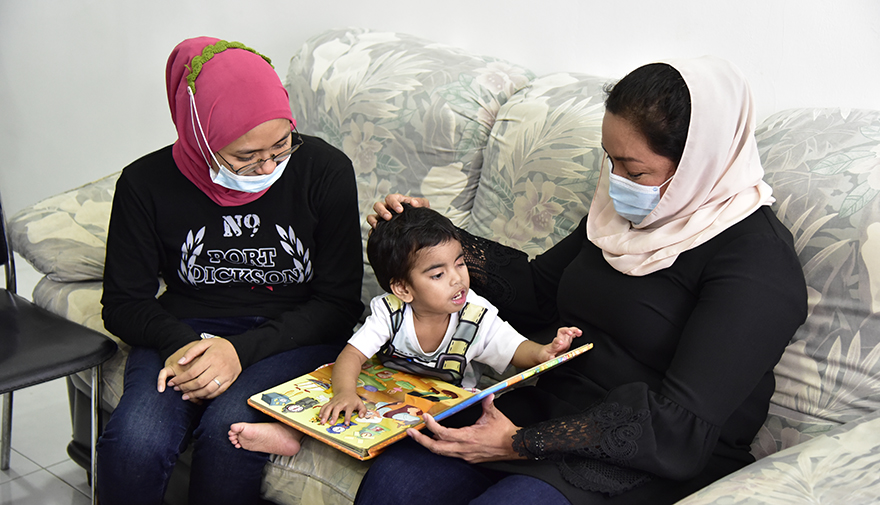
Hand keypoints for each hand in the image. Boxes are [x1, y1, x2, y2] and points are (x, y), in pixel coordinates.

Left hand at [157, 338, 241, 401]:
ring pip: (208, 390)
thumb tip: (180, 363)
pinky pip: (217, 392)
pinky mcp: (230, 381)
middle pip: (199, 383)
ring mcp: (225, 375)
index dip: (180, 379)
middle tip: (177, 389)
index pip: (192, 372)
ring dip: (195, 395)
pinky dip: (207, 396)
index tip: (172, 383)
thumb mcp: (205, 343)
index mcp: (211, 358)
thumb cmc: (219, 346)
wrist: (239, 350)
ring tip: (185, 396)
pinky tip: (199, 396)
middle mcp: (218, 367)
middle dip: (185, 388)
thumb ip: (192, 352)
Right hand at [318, 391, 365, 425]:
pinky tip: (320, 416)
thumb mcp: (360, 403)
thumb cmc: (353, 399)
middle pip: (337, 408)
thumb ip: (363, 410)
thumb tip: (361, 416)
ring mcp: (334, 402)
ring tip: (322, 421)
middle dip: (334, 416)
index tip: (346, 423)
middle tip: (331, 423)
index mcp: (350, 403)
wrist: (345, 390)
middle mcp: (341, 403)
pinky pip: (324, 406)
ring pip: (329, 407)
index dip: (348, 417)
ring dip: (325, 414)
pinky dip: (321, 411)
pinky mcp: (330, 402)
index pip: (349, 410)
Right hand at [366, 194, 429, 228]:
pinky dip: (372, 230)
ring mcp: (382, 218)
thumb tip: (413, 203)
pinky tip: (376, 234)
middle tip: (389, 217)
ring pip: (371, 216)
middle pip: (378, 205)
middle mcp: (387, 209)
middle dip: (382, 211)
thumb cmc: (419, 213)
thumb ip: (420, 202)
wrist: (420, 227)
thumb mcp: (423, 206)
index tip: (400, 210)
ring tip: (379, 225)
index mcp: (396, 201)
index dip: (393, 203)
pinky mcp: (380, 228)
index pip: (390, 198)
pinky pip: (372, 229)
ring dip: (374, 220)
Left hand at [407, 394, 523, 462]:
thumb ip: (487, 403)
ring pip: (442, 453)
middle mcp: (464, 448)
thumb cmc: (504, 432)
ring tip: (419, 436)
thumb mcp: (495, 415)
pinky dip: (441, 448)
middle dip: (422, 440)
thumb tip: (485, 394)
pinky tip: (437, 441)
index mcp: (468, 437)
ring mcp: (465, 455)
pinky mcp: (468, 458)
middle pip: (437, 448)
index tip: (425, 418)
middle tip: (411, 433)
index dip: (432, 426)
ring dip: (429, 444)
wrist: (514, 447)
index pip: (444, 433)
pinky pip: (450, 454)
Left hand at [538, 327, 582, 361]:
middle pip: (561, 331)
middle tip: (571, 333)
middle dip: (566, 330)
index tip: (561, 342)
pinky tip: (580, 333)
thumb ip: (548, 357)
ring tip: (579, 332)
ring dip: (573, 330)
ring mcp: (563, 339)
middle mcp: (559, 340)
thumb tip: (552, 358)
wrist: (547, 352)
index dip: (558, 340)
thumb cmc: (546, 354)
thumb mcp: (545, 357)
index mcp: (554, 345)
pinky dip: (576, 333)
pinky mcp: (567, 340)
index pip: (555, 341)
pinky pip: (572, 335)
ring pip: (567, 331)